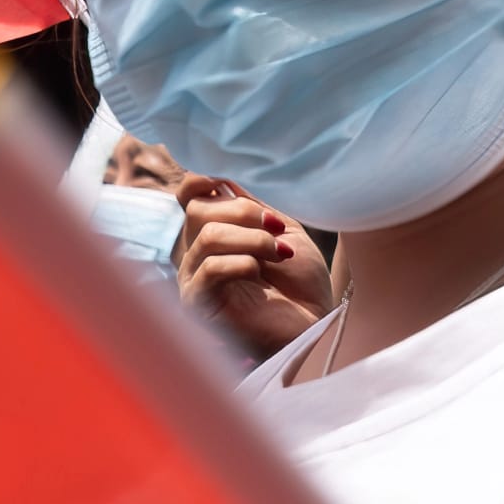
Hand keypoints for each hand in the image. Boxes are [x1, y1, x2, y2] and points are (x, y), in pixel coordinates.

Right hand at [176, 177, 330, 354]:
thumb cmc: (301, 282)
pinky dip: (243, 262)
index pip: (187, 197)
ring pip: (209, 237)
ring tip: (281, 253)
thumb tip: (220, 180)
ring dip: (253, 239)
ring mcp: (195, 281)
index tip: (227, 183)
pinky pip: (210, 269)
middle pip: (198, 211)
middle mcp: (196, 256)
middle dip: (244, 213)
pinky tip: (261, 273)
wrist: (316, 323)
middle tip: (277, 228)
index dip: (200, 182)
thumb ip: (251, 205)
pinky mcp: (200, 305)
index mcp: (213, 234)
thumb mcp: (281, 230)